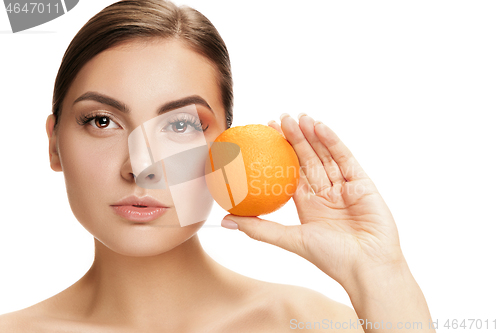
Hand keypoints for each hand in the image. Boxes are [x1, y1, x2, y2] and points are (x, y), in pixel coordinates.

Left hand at [222, 113, 404, 285]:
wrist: (368, 267)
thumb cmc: (332, 258)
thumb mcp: (290, 239)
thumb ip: (259, 228)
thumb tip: (226, 220)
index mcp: (309, 205)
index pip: (292, 173)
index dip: (280, 154)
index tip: (267, 135)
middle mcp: (326, 193)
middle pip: (308, 159)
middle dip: (294, 138)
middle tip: (280, 118)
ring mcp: (345, 187)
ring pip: (326, 155)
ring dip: (312, 135)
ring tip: (298, 117)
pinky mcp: (363, 183)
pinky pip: (345, 158)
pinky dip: (333, 142)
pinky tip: (320, 127)